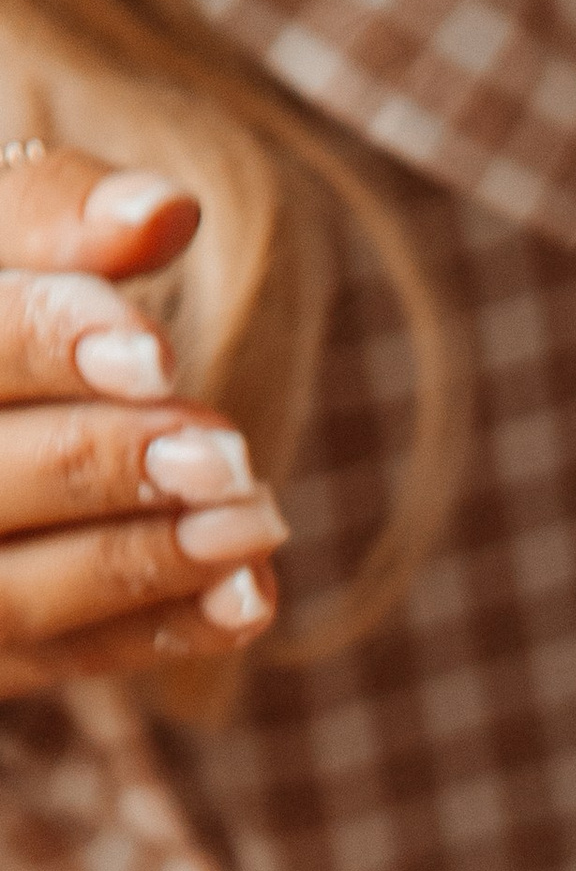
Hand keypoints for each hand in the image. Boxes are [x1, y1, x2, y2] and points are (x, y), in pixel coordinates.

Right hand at [0, 139, 286, 690]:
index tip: (159, 353)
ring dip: (141, 561)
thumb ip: (55, 214)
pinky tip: (248, 597)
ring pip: (7, 593)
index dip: (42, 343)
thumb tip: (167, 212)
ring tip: (257, 521)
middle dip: (101, 465)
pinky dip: (152, 632)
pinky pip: (50, 658)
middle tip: (227, 456)